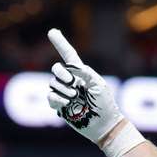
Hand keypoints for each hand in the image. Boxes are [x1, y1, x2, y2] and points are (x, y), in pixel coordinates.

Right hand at [46, 28, 123, 143]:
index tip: (52, 32)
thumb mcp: (99, 85)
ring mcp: (64, 93)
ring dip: (64, 90)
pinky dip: (57, 98)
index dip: (61, 44)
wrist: (104, 125)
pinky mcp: (60, 105)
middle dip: (63, 74)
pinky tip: (67, 103)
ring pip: (53, 83)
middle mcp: (71, 81)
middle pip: (56, 69)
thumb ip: (85, 72)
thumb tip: (72, 67)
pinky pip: (50, 96)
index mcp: (82, 74)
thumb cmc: (105, 105)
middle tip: (74, 84)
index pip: (69, 56)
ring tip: (76, 98)